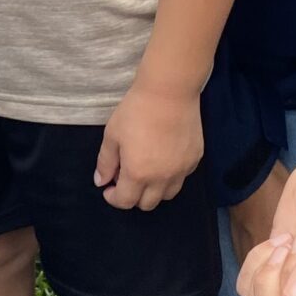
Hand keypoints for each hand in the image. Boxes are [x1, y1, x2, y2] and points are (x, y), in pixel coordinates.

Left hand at [95, 76, 202, 211]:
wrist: (170, 91)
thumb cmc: (136, 111)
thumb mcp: (113, 135)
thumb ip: (106, 162)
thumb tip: (101, 181)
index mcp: (138, 173)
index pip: (125, 201)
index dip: (113, 198)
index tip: (109, 187)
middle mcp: (162, 178)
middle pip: (147, 204)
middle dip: (133, 196)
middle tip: (125, 178)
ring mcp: (181, 170)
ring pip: (167, 195)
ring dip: (153, 191)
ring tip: (146, 172)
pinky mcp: (194, 159)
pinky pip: (181, 178)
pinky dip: (170, 177)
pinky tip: (163, 159)